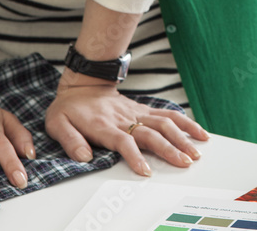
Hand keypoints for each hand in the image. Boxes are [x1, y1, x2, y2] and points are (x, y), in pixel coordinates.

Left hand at [45, 76, 208, 176]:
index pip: (124, 141)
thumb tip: (84, 157)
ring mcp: (137, 113)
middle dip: (170, 149)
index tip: (146, 171)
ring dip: (183, 137)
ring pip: (165, 123)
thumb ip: (71, 141)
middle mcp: (125, 119)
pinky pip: (169, 115)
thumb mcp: (57, 124)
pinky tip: (199, 133)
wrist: (83, 84)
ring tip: (197, 151)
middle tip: (185, 162)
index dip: (135, 156)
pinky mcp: (144, 110)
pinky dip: (186, 123)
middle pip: (152, 133)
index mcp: (104, 126)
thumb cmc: (70, 107)